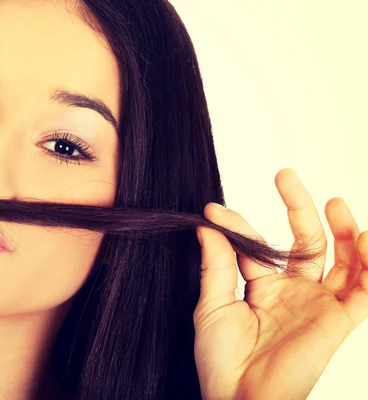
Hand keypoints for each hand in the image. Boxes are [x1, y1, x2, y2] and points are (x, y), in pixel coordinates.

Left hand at [193, 168, 367, 399]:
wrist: (238, 398)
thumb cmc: (221, 360)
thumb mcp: (212, 305)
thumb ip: (216, 264)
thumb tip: (207, 224)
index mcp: (261, 288)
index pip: (256, 246)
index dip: (238, 225)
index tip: (213, 210)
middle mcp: (293, 292)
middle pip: (305, 242)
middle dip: (299, 208)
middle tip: (285, 175)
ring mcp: (317, 305)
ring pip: (341, 260)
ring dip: (343, 230)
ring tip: (335, 201)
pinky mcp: (338, 322)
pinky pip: (364, 291)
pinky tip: (365, 239)